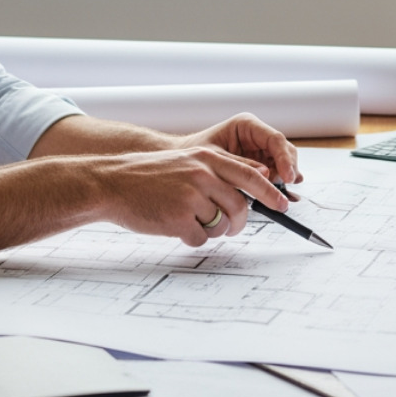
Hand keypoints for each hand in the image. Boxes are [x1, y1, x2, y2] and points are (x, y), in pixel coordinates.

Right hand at [85, 143, 289, 246]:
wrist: (111, 183)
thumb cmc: (149, 176)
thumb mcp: (187, 161)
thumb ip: (218, 169)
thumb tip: (256, 182)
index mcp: (207, 158)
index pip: (251, 175)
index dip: (271, 192)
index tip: (284, 204)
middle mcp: (202, 175)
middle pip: (240, 206)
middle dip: (240, 223)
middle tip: (233, 228)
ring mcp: (190, 197)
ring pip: (221, 225)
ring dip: (212, 230)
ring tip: (192, 221)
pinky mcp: (177, 219)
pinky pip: (199, 238)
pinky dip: (190, 237)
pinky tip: (174, 225)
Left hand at [184, 112, 301, 190]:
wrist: (183, 164)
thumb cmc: (194, 155)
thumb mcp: (217, 160)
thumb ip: (242, 166)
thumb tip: (265, 174)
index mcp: (246, 125)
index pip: (275, 139)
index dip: (285, 158)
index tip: (288, 177)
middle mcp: (256, 135)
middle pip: (284, 150)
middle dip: (288, 169)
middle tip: (286, 189)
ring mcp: (259, 149)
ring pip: (283, 161)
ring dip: (284, 177)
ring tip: (281, 194)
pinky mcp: (259, 163)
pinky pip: (275, 171)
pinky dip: (279, 182)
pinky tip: (280, 192)